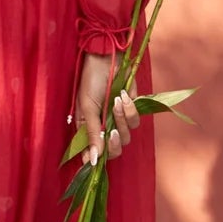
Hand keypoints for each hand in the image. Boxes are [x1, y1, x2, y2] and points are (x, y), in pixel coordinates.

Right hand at [76, 52, 140, 166]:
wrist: (105, 59)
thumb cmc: (91, 82)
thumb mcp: (87, 108)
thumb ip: (92, 134)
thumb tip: (92, 160)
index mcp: (90, 129)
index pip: (95, 153)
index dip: (97, 159)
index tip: (95, 162)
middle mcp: (105, 127)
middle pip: (115, 150)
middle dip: (115, 143)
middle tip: (112, 132)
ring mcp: (119, 119)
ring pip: (127, 135)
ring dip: (122, 119)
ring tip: (115, 102)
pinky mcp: (132, 109)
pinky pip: (135, 119)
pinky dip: (130, 108)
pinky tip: (124, 95)